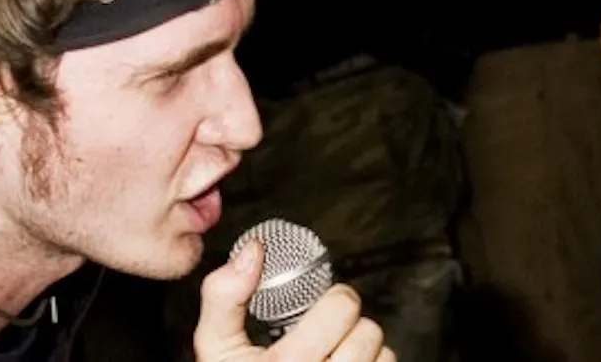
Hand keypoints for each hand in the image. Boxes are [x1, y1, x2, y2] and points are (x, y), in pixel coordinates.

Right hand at [194, 239, 393, 361]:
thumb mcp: (216, 349)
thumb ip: (224, 296)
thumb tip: (253, 250)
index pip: (343, 306)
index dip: (333, 300)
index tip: (321, 308)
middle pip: (369, 332)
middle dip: (349, 327)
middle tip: (326, 336)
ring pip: (384, 357)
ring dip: (364, 353)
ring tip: (334, 359)